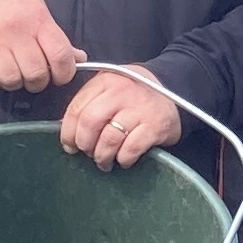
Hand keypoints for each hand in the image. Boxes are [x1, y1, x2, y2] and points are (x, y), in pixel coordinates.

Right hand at [0, 0, 79, 93]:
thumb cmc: (8, 7)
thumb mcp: (37, 13)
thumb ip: (56, 39)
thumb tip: (78, 58)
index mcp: (37, 21)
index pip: (60, 55)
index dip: (65, 73)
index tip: (60, 75)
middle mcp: (15, 32)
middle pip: (36, 73)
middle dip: (37, 81)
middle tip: (32, 74)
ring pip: (12, 80)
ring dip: (14, 82)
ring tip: (11, 70)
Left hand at [61, 63, 182, 167]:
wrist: (175, 92)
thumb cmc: (134, 96)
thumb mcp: (110, 90)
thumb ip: (89, 104)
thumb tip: (67, 133)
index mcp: (105, 81)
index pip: (76, 108)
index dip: (68, 132)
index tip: (69, 145)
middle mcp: (122, 91)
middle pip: (90, 122)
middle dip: (85, 144)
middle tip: (88, 153)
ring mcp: (140, 108)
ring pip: (109, 139)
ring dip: (102, 156)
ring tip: (104, 161)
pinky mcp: (156, 125)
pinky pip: (131, 149)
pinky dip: (123, 159)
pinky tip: (124, 159)